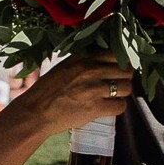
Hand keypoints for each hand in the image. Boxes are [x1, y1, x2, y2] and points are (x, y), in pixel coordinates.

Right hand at [16, 55, 134, 133]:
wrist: (36, 111)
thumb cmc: (48, 89)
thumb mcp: (65, 66)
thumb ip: (84, 60)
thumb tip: (106, 59)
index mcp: (83, 58)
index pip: (116, 53)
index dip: (121, 61)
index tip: (119, 67)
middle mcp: (90, 70)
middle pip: (126, 70)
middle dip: (125, 78)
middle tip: (118, 83)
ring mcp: (93, 89)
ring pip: (126, 88)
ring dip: (122, 93)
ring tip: (114, 96)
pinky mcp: (95, 108)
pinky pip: (120, 106)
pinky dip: (117, 107)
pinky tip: (109, 107)